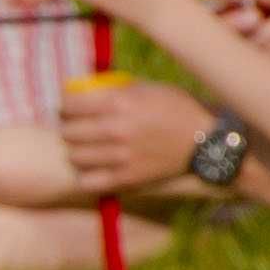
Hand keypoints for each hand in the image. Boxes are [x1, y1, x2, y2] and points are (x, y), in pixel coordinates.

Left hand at [58, 81, 216, 198]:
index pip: (70, 105)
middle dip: (66, 128)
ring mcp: (121, 156)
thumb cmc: (177, 108)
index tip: (68, 108)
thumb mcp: (149, 88)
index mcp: (121, 102)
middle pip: (68, 132)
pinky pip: (88, 181)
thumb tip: (84, 90)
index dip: (64, 106)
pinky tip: (92, 167)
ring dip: (74, 151)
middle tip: (73, 128)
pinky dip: (85, 174)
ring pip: (74, 157)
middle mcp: (117, 129)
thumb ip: (116, 89)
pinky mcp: (128, 178)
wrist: (206, 140)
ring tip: (83, 148)